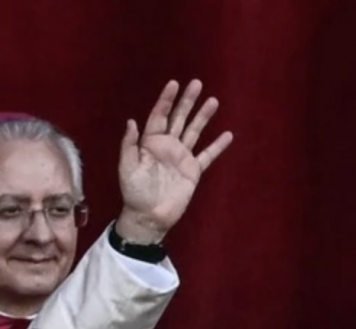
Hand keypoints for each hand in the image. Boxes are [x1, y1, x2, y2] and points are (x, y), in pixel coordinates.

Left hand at [115, 79, 232, 243]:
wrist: (149, 217)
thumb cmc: (134, 193)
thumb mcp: (127, 168)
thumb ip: (129, 144)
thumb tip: (132, 121)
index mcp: (150, 143)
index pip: (159, 116)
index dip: (166, 100)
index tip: (174, 84)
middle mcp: (167, 146)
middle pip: (179, 119)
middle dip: (187, 101)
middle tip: (197, 83)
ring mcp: (181, 157)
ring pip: (194, 132)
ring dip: (203, 116)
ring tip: (213, 100)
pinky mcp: (192, 171)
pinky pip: (207, 156)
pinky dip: (217, 146)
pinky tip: (228, 134)